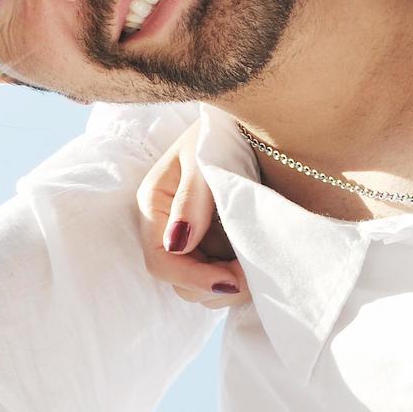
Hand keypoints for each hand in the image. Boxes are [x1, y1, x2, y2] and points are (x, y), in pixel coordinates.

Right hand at [134, 113, 246, 305]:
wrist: (249, 125)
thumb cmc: (222, 134)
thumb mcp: (204, 160)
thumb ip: (191, 201)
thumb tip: (176, 245)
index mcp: (154, 206)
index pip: (161, 261)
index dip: (195, 278)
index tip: (234, 280)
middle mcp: (166, 228)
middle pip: (180, 281)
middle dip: (216, 284)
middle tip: (254, 270)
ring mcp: (189, 240)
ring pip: (200, 286)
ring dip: (230, 282)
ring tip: (258, 261)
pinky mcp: (211, 246)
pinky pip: (219, 277)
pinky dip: (238, 275)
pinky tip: (256, 258)